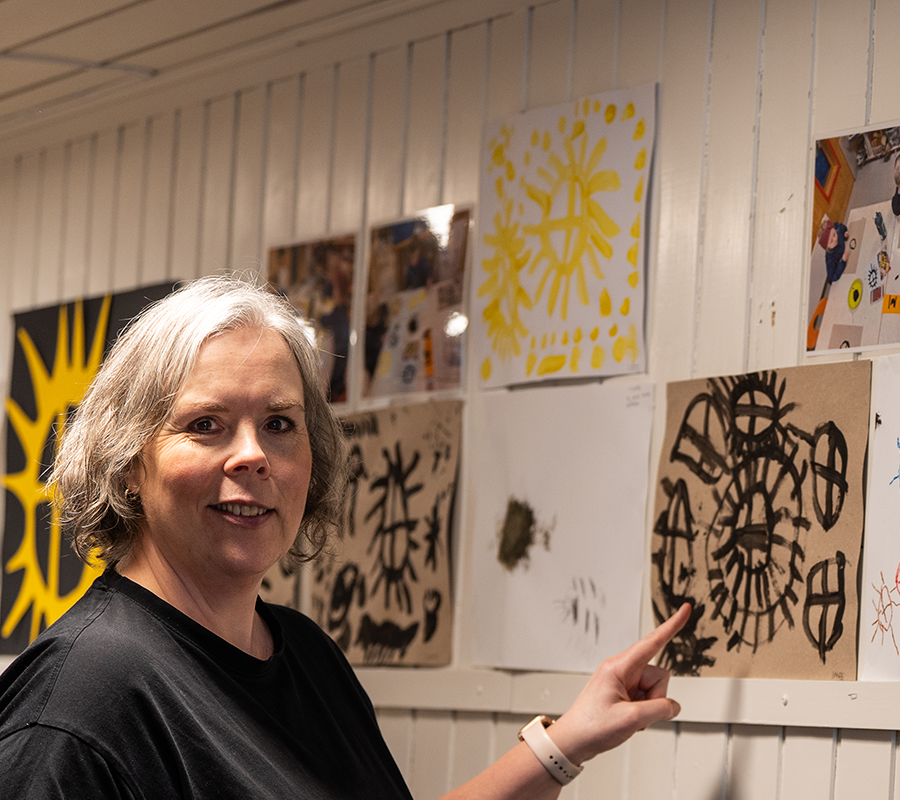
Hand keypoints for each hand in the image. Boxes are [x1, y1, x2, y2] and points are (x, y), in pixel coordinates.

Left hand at [547, 603, 690, 764]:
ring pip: (654, 689)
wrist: (573, 741)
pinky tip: (628, 719)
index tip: (685, 609)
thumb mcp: (631, 719)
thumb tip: (673, 706)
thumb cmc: (591, 726)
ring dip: (649, 707)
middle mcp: (621, 670)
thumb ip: (659, 709)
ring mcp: (622, 682)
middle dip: (656, 697)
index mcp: (618, 667)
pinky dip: (644, 712)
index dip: (672, 626)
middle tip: (636, 713)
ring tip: (629, 717)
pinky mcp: (623, 693)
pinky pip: (646, 699)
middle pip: (658, 675)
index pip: (652, 642)